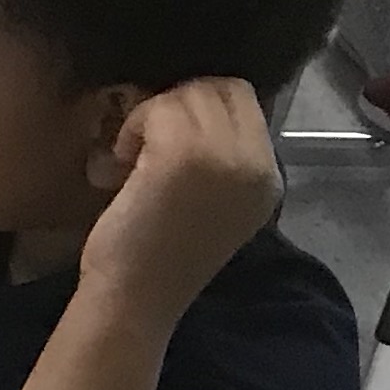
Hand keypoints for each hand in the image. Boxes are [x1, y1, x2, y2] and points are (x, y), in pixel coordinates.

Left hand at [80, 76, 283, 327]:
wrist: (135, 301)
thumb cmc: (160, 258)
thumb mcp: (214, 203)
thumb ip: (221, 157)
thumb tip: (191, 102)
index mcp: (270, 178)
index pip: (244, 98)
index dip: (199, 105)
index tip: (166, 136)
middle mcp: (256, 164)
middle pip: (219, 87)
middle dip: (176, 104)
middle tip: (146, 145)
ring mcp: (223, 157)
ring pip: (186, 94)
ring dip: (150, 116)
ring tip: (131, 160)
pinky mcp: (182, 157)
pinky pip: (157, 108)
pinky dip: (131, 128)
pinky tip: (119, 166)